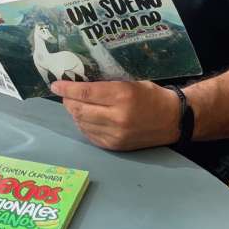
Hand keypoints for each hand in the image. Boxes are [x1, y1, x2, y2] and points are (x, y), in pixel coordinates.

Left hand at [51, 80, 179, 150]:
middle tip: (65, 94)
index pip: (85, 93)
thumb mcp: (130, 82)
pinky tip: (85, 118)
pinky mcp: (115, 146)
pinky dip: (83, 125)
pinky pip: (90, 135)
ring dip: (74, 113)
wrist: (174, 120)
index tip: (55, 84)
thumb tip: (79, 83)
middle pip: (79, 110)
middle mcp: (117, 117)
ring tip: (74, 104)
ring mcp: (115, 135)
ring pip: (82, 123)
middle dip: (68, 101)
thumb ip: (106, 85)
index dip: (66, 88)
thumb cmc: (152, 96)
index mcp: (122, 96)